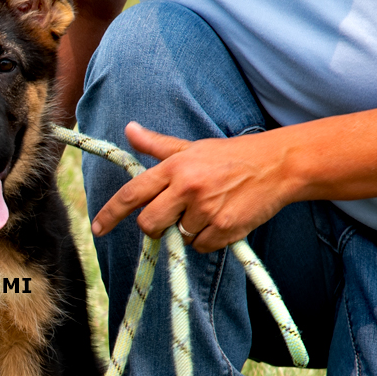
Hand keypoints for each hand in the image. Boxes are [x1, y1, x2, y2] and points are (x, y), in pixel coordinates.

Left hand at [90, 122, 294, 252]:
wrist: (278, 165)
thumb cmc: (231, 156)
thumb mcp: (191, 147)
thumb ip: (157, 145)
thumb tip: (129, 129)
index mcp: (175, 167)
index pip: (132, 193)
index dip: (111, 213)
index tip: (98, 227)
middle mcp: (187, 188)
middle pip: (149, 223)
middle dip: (155, 226)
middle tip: (172, 216)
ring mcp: (206, 209)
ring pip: (178, 237)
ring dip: (188, 230)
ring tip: (209, 208)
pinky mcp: (225, 228)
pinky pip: (201, 246)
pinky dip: (208, 239)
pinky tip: (222, 220)